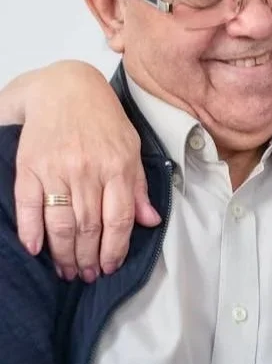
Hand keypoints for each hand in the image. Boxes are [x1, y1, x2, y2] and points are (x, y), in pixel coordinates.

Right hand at [12, 61, 160, 280]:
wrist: (64, 88)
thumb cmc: (104, 119)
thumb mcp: (131, 147)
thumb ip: (138, 186)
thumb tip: (150, 221)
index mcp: (118, 166)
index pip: (119, 219)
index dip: (115, 249)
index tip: (111, 266)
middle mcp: (88, 170)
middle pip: (89, 227)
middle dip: (89, 258)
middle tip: (87, 275)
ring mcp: (57, 169)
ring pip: (61, 223)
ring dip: (64, 253)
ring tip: (67, 270)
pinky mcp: (29, 166)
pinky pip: (29, 206)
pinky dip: (31, 232)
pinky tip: (37, 250)